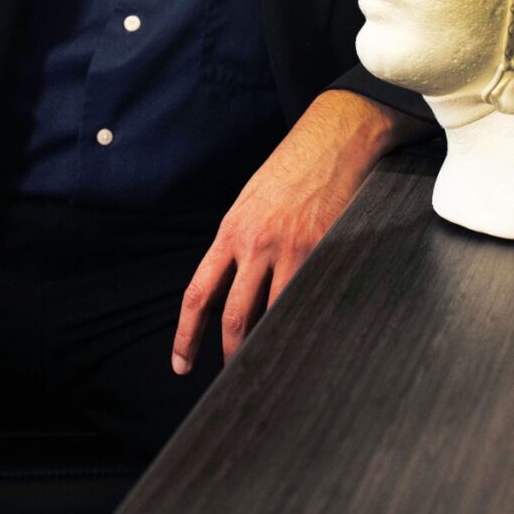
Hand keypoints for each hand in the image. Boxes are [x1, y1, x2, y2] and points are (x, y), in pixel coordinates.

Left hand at [171, 90, 423, 372]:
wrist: (332, 139)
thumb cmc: (291, 169)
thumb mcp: (251, 202)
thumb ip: (239, 243)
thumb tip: (233, 287)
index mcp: (231, 231)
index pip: (199, 294)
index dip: (186, 335)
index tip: (181, 364)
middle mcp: (256, 243)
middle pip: (233, 315)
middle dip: (229, 352)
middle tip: (231, 374)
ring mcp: (292, 249)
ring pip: (272, 314)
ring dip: (267, 343)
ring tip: (269, 363)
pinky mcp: (325, 250)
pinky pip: (308, 297)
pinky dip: (303, 319)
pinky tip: (305, 333)